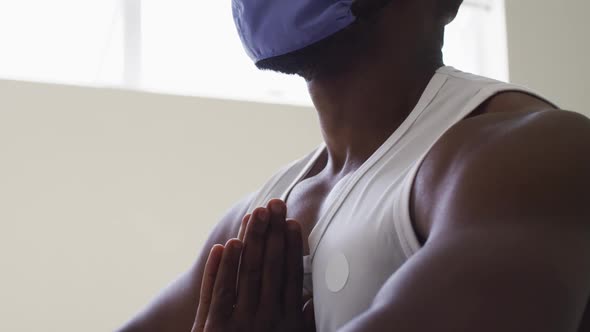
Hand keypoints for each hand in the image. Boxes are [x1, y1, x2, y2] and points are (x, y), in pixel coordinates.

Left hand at [191, 199, 314, 331]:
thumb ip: (303, 322)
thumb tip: (313, 297)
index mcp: (285, 322)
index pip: (290, 276)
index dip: (291, 248)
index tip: (292, 223)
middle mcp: (264, 319)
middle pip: (269, 268)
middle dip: (272, 234)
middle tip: (274, 205)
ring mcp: (237, 323)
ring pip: (244, 274)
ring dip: (249, 242)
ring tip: (254, 215)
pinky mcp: (212, 328)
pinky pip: (216, 293)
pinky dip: (219, 268)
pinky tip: (225, 246)